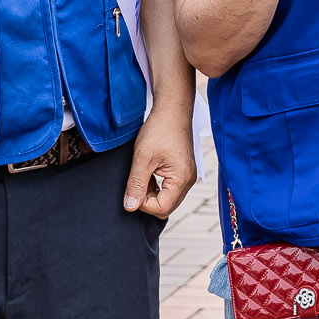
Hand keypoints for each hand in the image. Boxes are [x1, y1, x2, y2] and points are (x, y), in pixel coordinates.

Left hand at [122, 101, 196, 216]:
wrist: (172, 109)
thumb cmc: (160, 129)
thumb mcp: (142, 158)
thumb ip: (136, 184)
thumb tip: (130, 206)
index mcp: (182, 179)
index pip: (161, 208)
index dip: (143, 203)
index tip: (132, 189)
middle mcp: (188, 180)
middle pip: (166, 206)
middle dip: (147, 200)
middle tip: (136, 182)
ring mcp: (187, 175)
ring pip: (167, 198)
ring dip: (151, 193)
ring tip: (142, 174)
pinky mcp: (183, 170)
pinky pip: (169, 188)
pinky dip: (156, 186)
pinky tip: (148, 172)